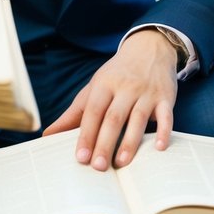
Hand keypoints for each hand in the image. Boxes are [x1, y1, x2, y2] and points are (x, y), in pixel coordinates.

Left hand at [41, 28, 178, 169]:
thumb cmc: (117, 74)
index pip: (93, 111)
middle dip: (105, 142)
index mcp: (104, 85)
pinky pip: (167, 116)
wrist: (150, 47)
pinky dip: (165, 131)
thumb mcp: (94, 88)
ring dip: (130, 141)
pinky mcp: (166, 98)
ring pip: (138, 118)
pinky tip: (159, 148)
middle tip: (98, 167)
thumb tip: (47, 135)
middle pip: (114, 117)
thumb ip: (73, 114)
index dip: (86, 134)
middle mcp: (126, 88)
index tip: (81, 157)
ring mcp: (147, 93)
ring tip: (121, 163)